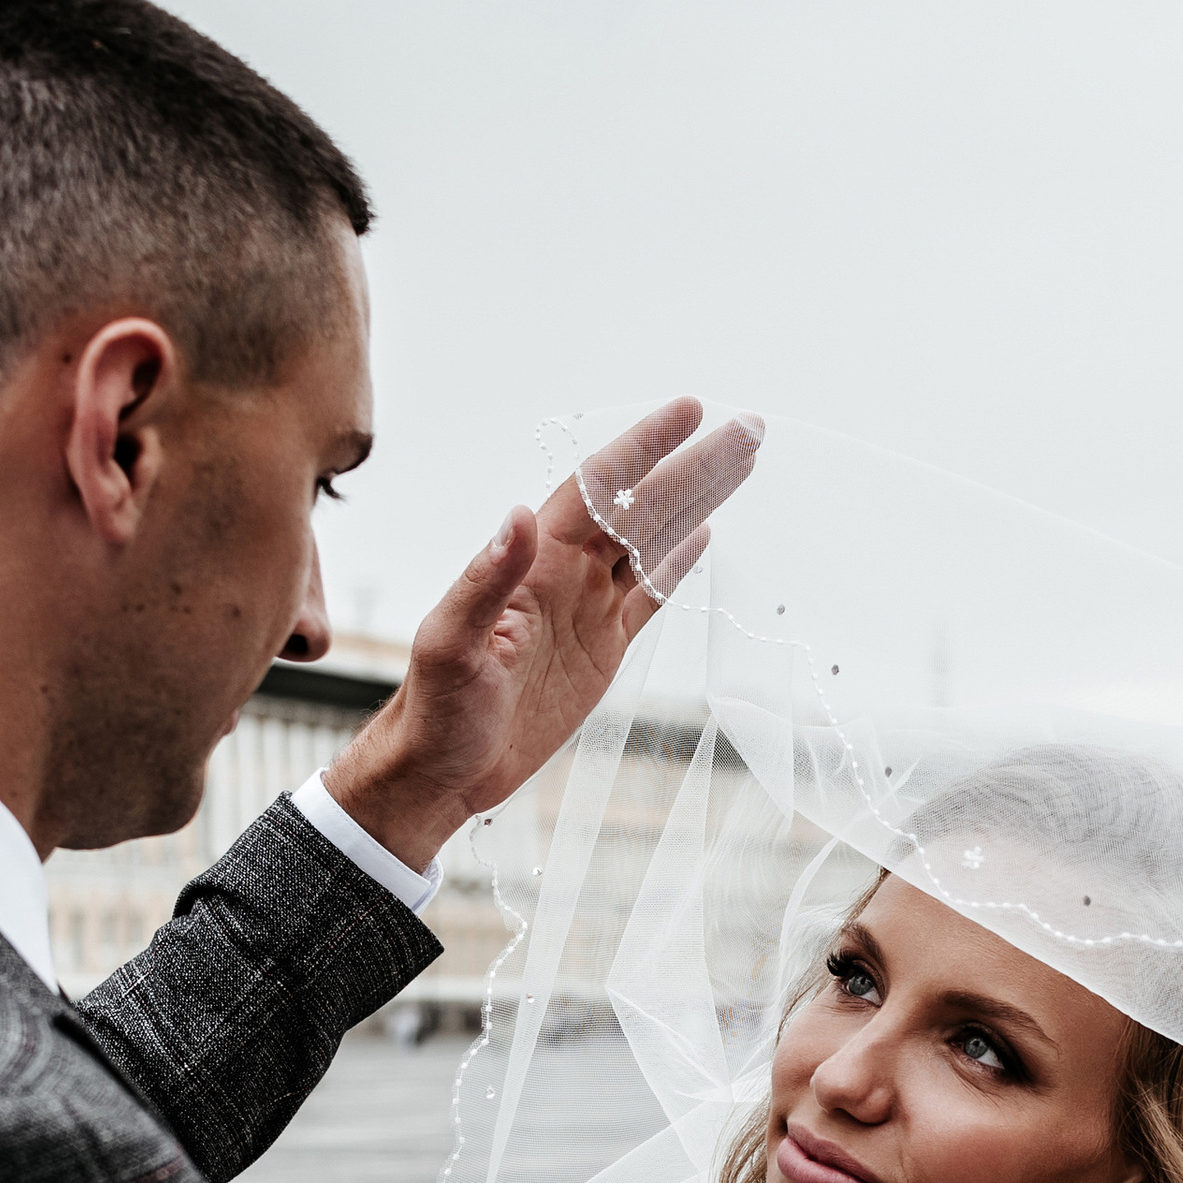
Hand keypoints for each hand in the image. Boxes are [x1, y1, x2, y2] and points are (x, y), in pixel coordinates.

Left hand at [319, 398, 762, 873]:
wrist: (443, 771)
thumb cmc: (435, 710)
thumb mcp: (451, 645)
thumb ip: (485, 580)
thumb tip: (520, 513)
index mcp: (533, 564)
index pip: (599, 490)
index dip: (645, 449)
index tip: (690, 412)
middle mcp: (564, 574)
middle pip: (640, 507)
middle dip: (693, 467)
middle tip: (747, 430)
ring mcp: (586, 610)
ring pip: (652, 542)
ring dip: (695, 503)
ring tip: (740, 465)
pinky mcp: (602, 649)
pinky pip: (648, 596)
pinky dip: (677, 564)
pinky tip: (703, 534)